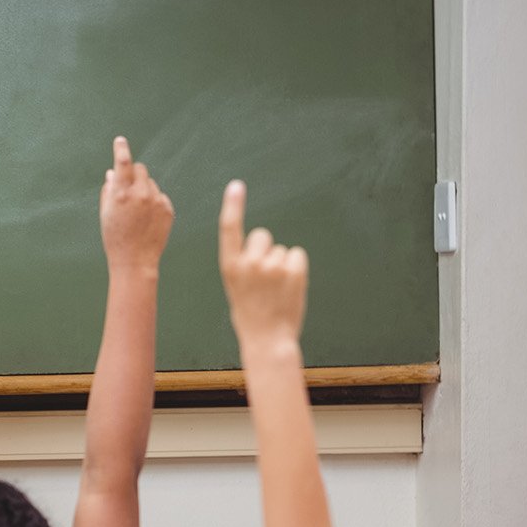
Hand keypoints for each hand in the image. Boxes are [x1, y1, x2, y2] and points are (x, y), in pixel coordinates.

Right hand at [100, 136, 174, 271]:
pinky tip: (147, 220)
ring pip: (151, 183)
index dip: (120, 149)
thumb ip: (109, 190)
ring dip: (144, 190)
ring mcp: (156, 201)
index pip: (122, 163)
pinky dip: (154, 202)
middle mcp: (141, 194)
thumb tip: (112, 173)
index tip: (120, 141)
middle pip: (141, 169)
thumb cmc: (115, 238)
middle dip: (134, 174)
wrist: (135, 261)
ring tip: (137, 213)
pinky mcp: (168, 208)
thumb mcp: (106, 213)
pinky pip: (160, 196)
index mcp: (121, 194)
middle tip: (128, 190)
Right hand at [218, 180, 307, 345]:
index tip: (236, 186)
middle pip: (262, 235)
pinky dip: (296, 269)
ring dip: (282, 265)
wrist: (267, 340)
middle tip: (265, 278)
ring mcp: (272, 266)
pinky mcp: (293, 269)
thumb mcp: (237, 288)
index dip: (233, 206)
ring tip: (276, 290)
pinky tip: (289, 288)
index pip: (229, 229)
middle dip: (265, 249)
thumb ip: (245, 264)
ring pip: (281, 250)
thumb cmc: (251, 315)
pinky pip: (297, 255)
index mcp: (230, 267)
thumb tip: (264, 245)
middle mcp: (249, 262)